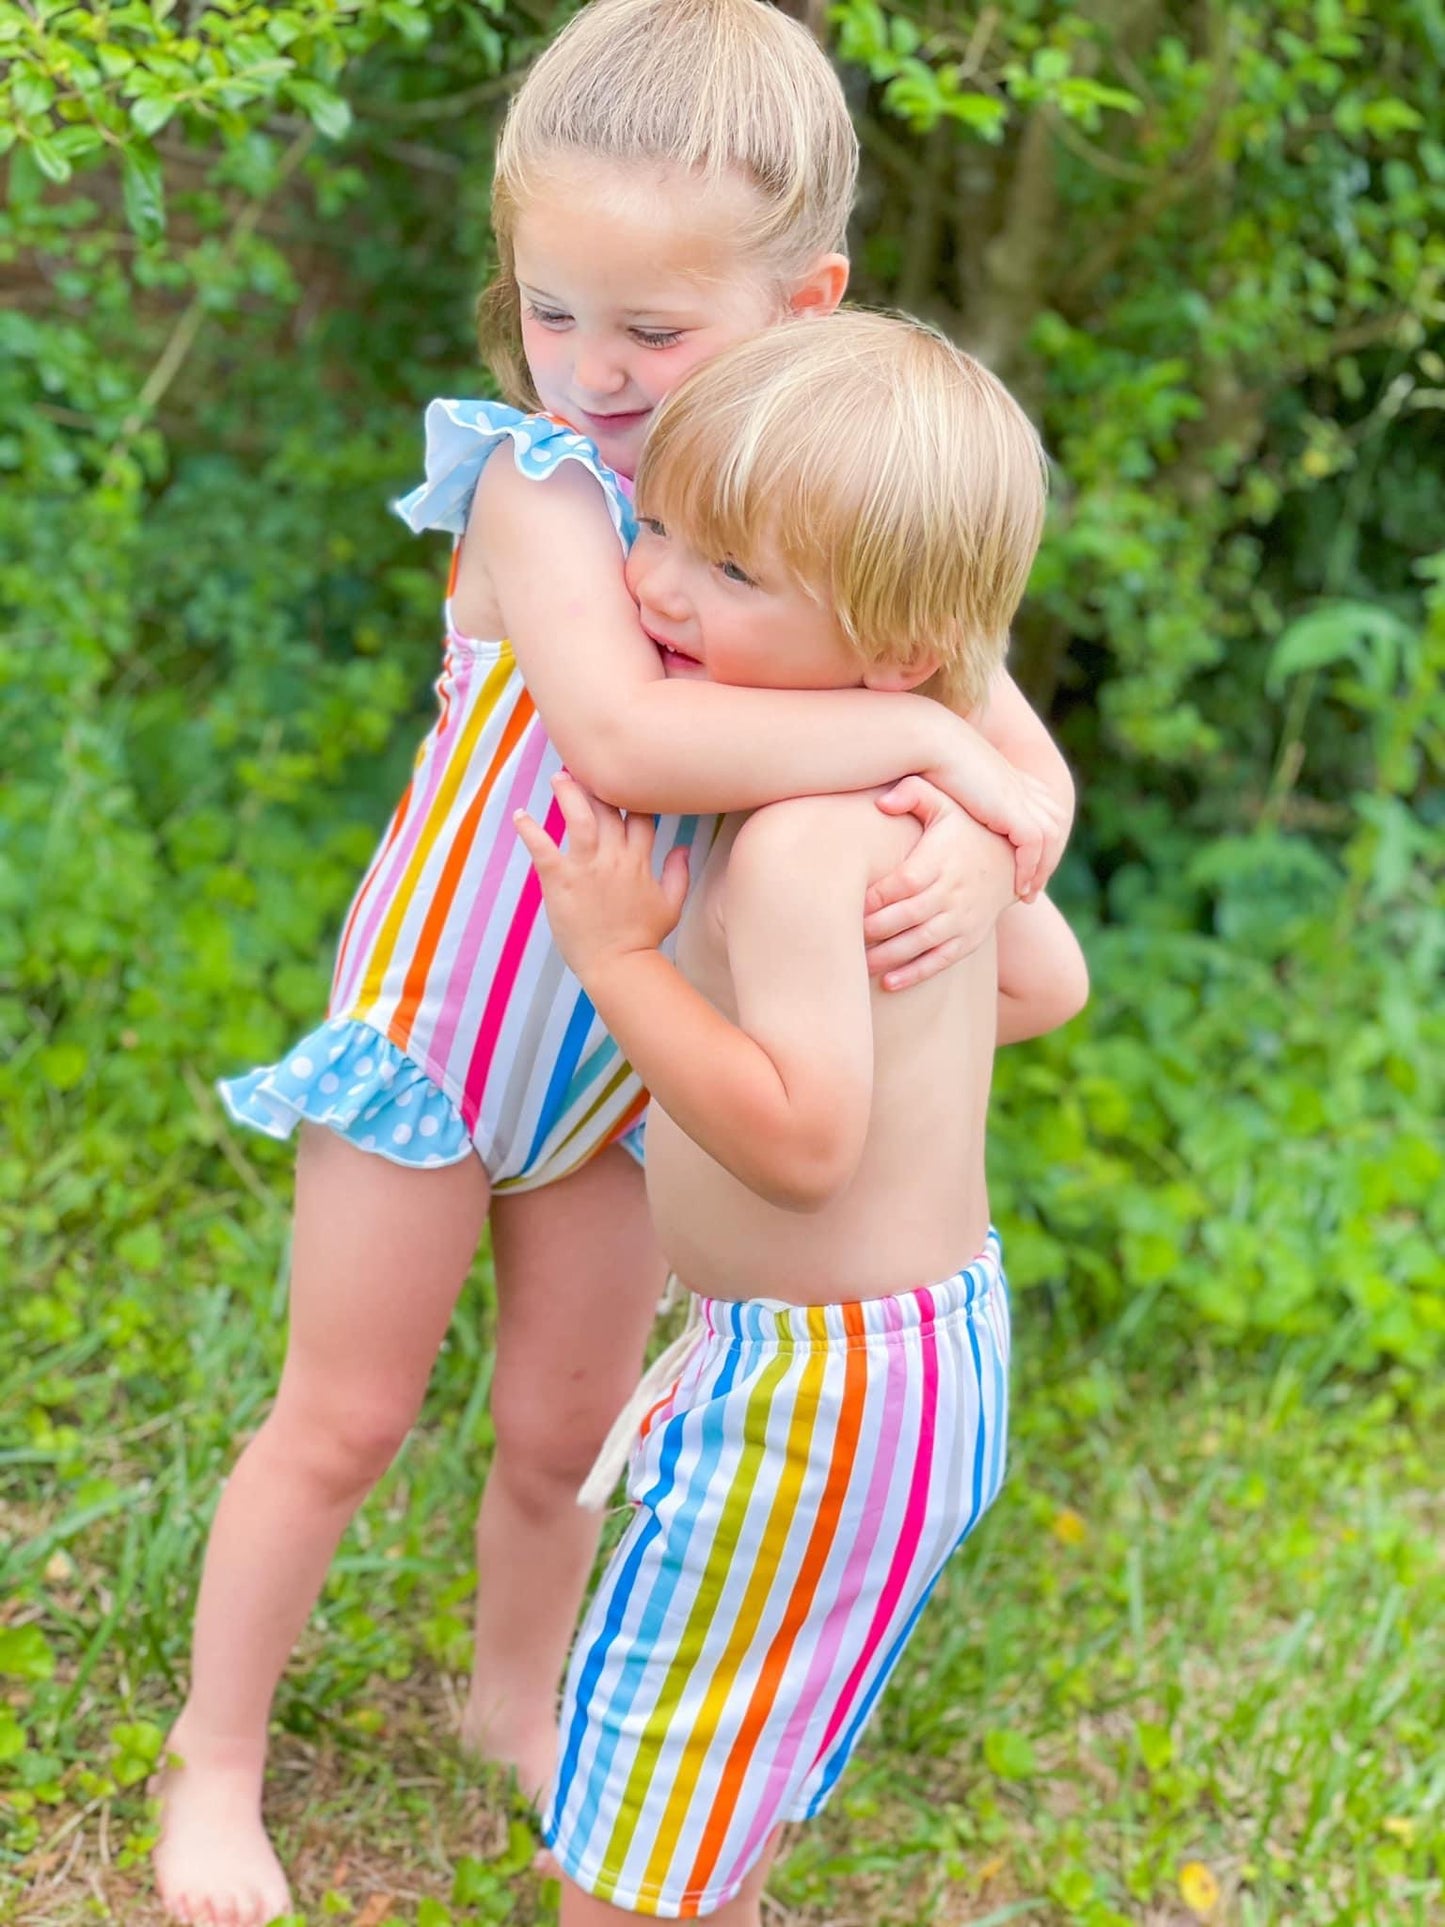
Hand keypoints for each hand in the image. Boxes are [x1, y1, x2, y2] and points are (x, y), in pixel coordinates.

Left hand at [514, 774, 689, 984]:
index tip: (624, 782)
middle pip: (609, 808)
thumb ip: (678, 873)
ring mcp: (587, 868)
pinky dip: (530, 830)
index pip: (640, 816)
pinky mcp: (561, 881)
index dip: (633, 796)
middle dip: (598, 784)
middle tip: (585, 766)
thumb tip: (683, 848)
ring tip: (559, 777)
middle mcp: (614, 858)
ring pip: (579, 817)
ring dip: (568, 793)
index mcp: (639, 861)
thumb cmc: (643, 938)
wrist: (619, 965)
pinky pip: (543, 848)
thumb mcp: (671, 904)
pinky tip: (520, 815)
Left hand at [865, 778, 1017, 989]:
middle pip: (908, 916)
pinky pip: (941, 961)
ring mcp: (963, 919)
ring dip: (887, 957)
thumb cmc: (964, 828)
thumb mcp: (946, 802)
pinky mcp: (970, 939)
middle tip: (840, 935)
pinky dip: (914, 974)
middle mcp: (954, 892)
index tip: (847, 902)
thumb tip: (882, 800)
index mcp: (941, 861)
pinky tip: (888, 984)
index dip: (874, 897)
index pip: (903, 883)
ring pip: (921, 943)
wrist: (1011, 858)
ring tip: (856, 965)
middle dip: (874, 929)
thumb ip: (915, 793)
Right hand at [936, 733, 1066, 898]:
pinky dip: (1029, 869)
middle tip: (1031, 888)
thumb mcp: (949, 786)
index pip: (1039, 813)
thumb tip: (944, 814)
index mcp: (1012, 779)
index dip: (1036, 843)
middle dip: (1045, 859)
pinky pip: (1033, 848)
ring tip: (1027, 894)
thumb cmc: (930, 762)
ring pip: (1049, 841)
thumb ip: (960, 799)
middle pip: (1051, 827)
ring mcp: (1022, 800)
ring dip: (1041, 869)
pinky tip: (1019, 887)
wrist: (932, 745)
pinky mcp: (1016, 812)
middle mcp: (1023, 788)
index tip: (1022, 868)